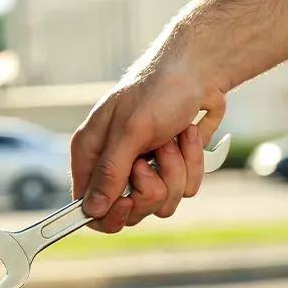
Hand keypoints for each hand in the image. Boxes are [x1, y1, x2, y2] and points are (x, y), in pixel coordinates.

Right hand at [70, 57, 225, 233]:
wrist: (199, 72)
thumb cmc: (158, 90)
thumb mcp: (130, 130)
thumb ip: (111, 171)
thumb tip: (92, 210)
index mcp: (92, 154)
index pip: (88, 206)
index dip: (108, 215)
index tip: (128, 204)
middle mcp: (116, 166)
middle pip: (130, 212)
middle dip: (150, 188)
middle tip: (151, 161)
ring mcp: (147, 171)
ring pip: (162, 203)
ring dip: (175, 170)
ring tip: (171, 140)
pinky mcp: (174, 169)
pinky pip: (186, 189)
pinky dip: (192, 162)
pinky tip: (186, 136)